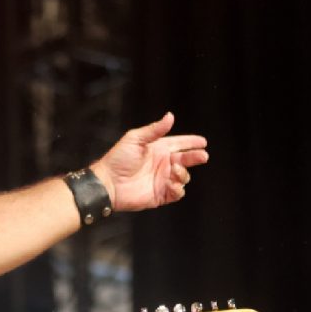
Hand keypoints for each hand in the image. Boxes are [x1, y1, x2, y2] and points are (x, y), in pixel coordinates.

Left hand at [91, 112, 208, 211]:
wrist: (107, 183)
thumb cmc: (118, 159)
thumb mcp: (135, 139)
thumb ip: (154, 130)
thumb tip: (170, 116)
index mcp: (158, 149)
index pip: (179, 144)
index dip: (191, 143)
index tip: (203, 141)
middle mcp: (163, 164)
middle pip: (186, 160)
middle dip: (195, 157)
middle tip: (202, 155)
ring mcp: (162, 180)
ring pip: (184, 176)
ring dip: (183, 173)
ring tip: (174, 169)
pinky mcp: (160, 195)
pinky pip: (177, 193)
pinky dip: (178, 188)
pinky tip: (172, 183)